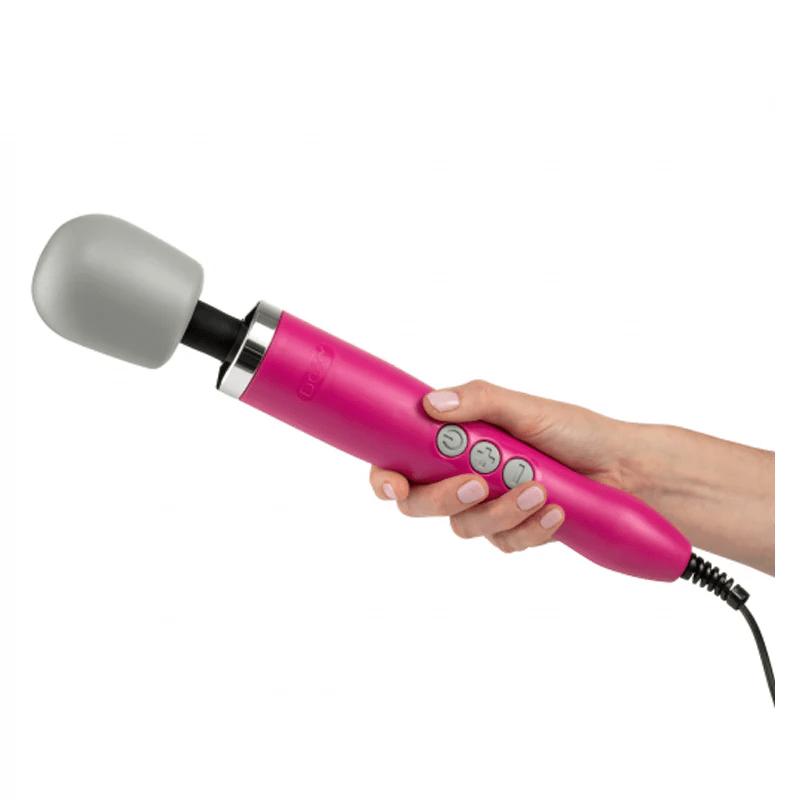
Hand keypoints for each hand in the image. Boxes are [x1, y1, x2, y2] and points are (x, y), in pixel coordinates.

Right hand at [369, 379, 638, 553]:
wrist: (624, 469)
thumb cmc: (574, 432)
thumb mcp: (526, 409)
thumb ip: (479, 401)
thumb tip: (432, 404)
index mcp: (457, 443)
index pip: (403, 463)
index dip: (386, 478)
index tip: (394, 484)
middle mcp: (465, 477)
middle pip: (423, 504)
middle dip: (443, 498)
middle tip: (476, 484)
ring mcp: (489, 508)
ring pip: (465, 527)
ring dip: (500, 512)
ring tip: (538, 490)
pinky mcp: (515, 533)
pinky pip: (505, 543)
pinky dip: (530, 528)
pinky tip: (555, 511)